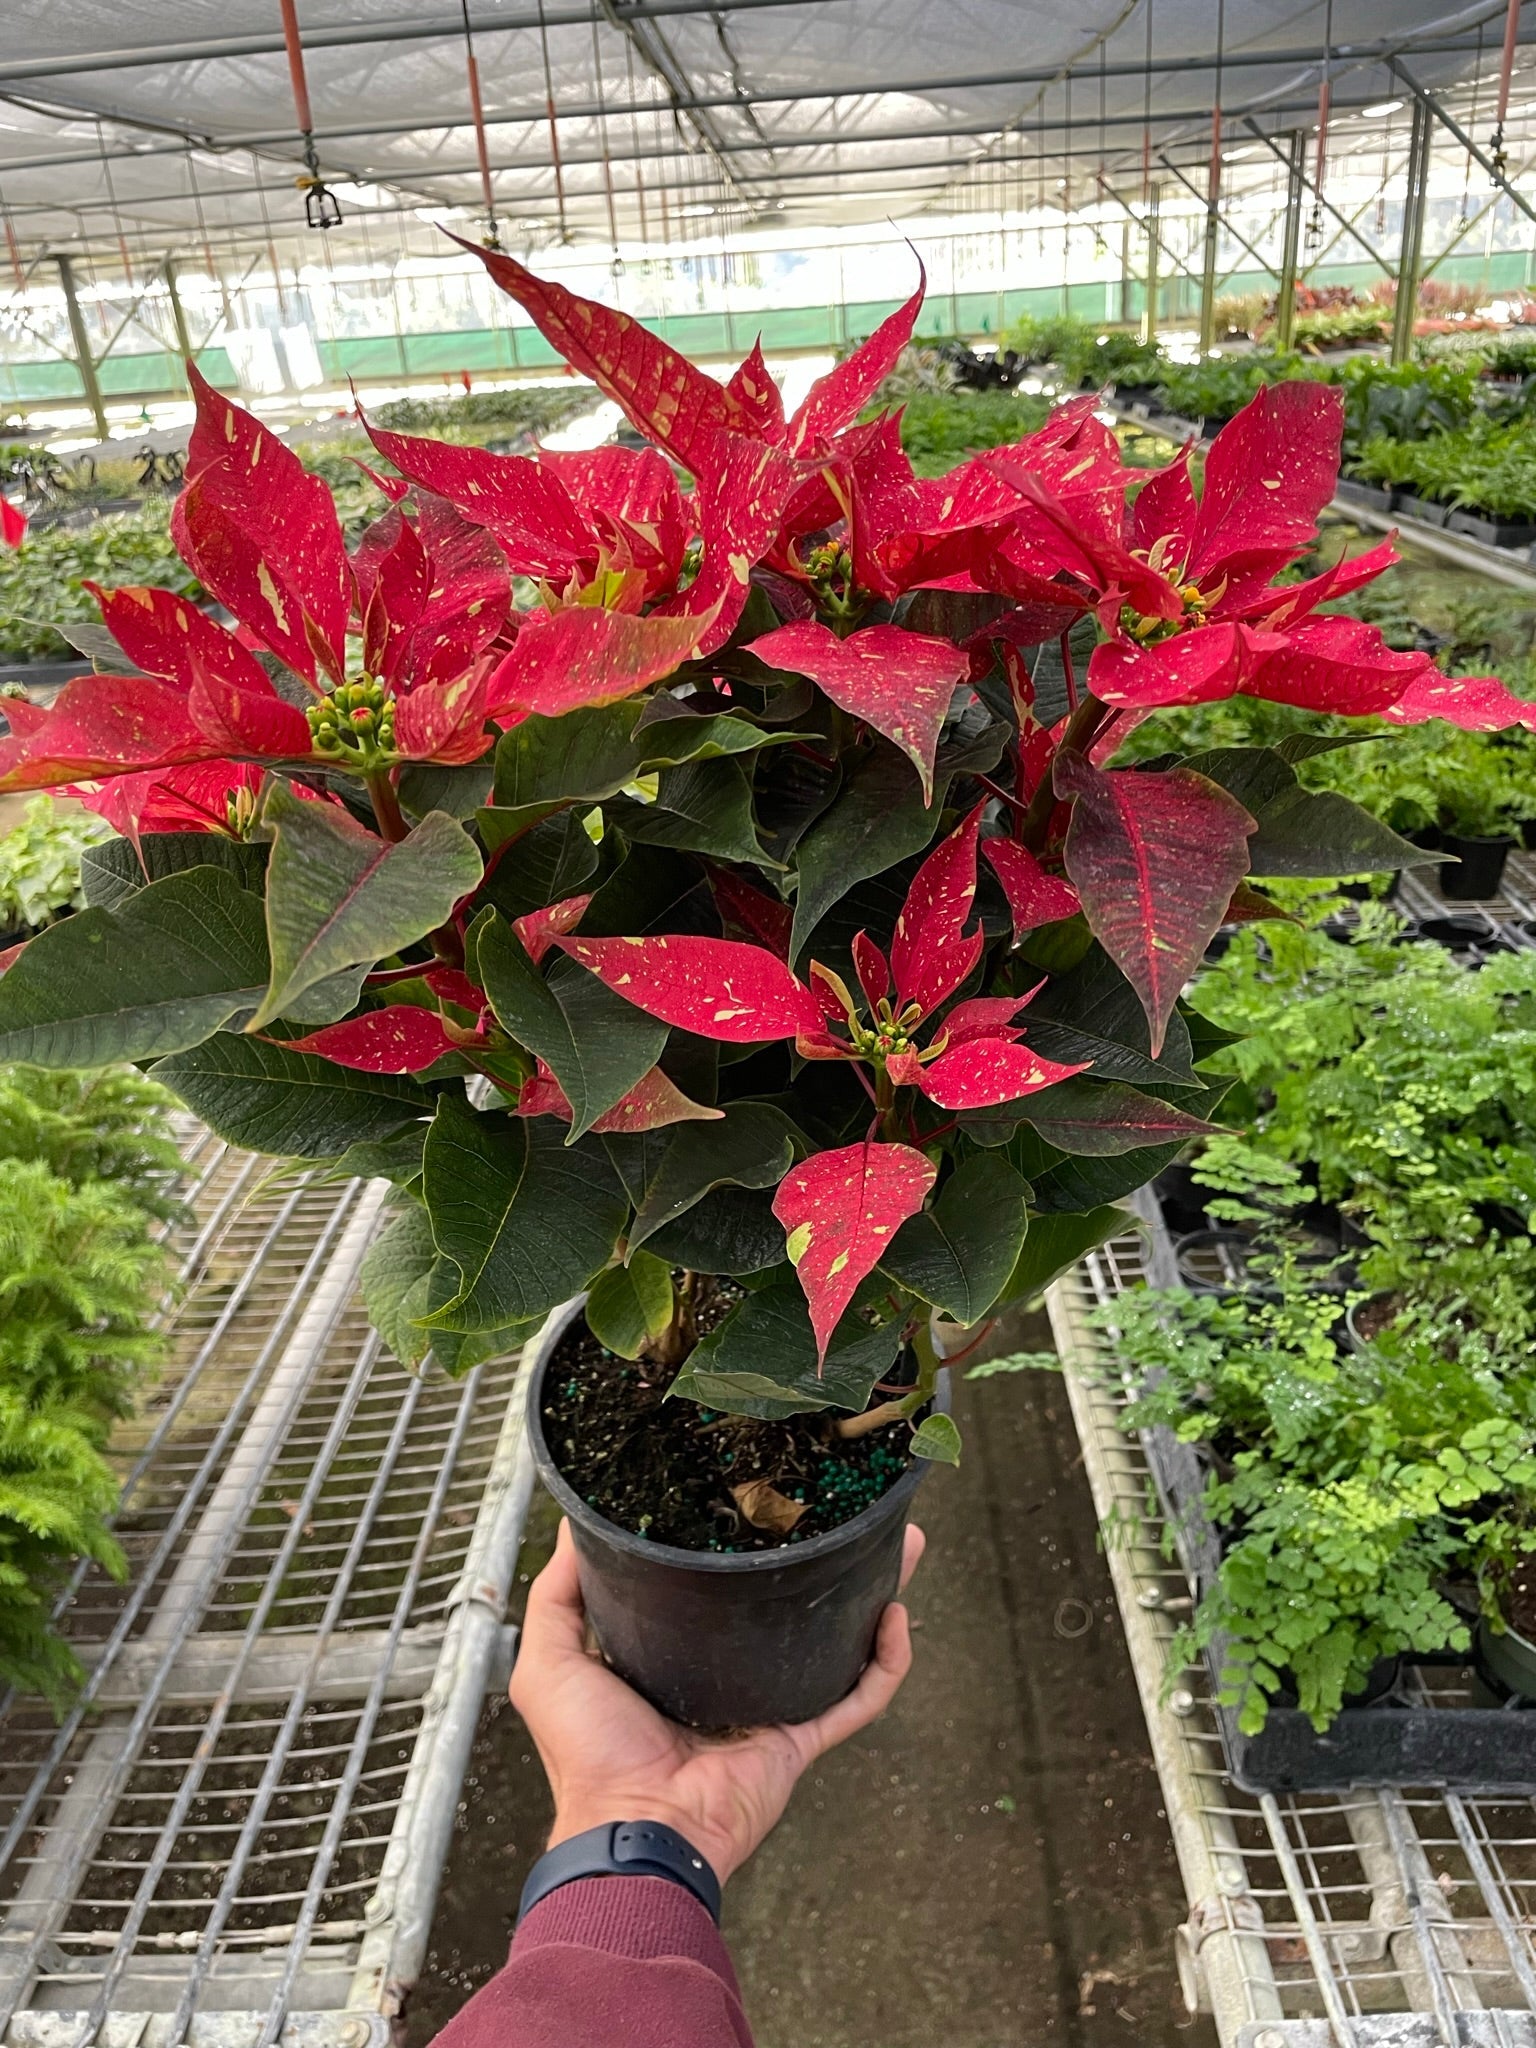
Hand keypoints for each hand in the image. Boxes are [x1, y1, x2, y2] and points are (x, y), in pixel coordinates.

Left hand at [510, 1517, 924, 1885]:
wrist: (632, 1826)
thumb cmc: (588, 1752)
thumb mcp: (550, 1659)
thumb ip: (558, 1593)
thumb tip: (574, 1524)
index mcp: (674, 1657)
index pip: (719, 1590)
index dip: (745, 1547)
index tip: (763, 1498)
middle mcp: (728, 1676)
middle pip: (790, 1606)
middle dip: (826, 1562)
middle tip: (852, 1513)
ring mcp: (771, 1706)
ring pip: (837, 1641)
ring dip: (874, 1597)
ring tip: (899, 1545)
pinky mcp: (800, 1737)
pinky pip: (857, 1697)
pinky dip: (886, 1663)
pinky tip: (896, 1618)